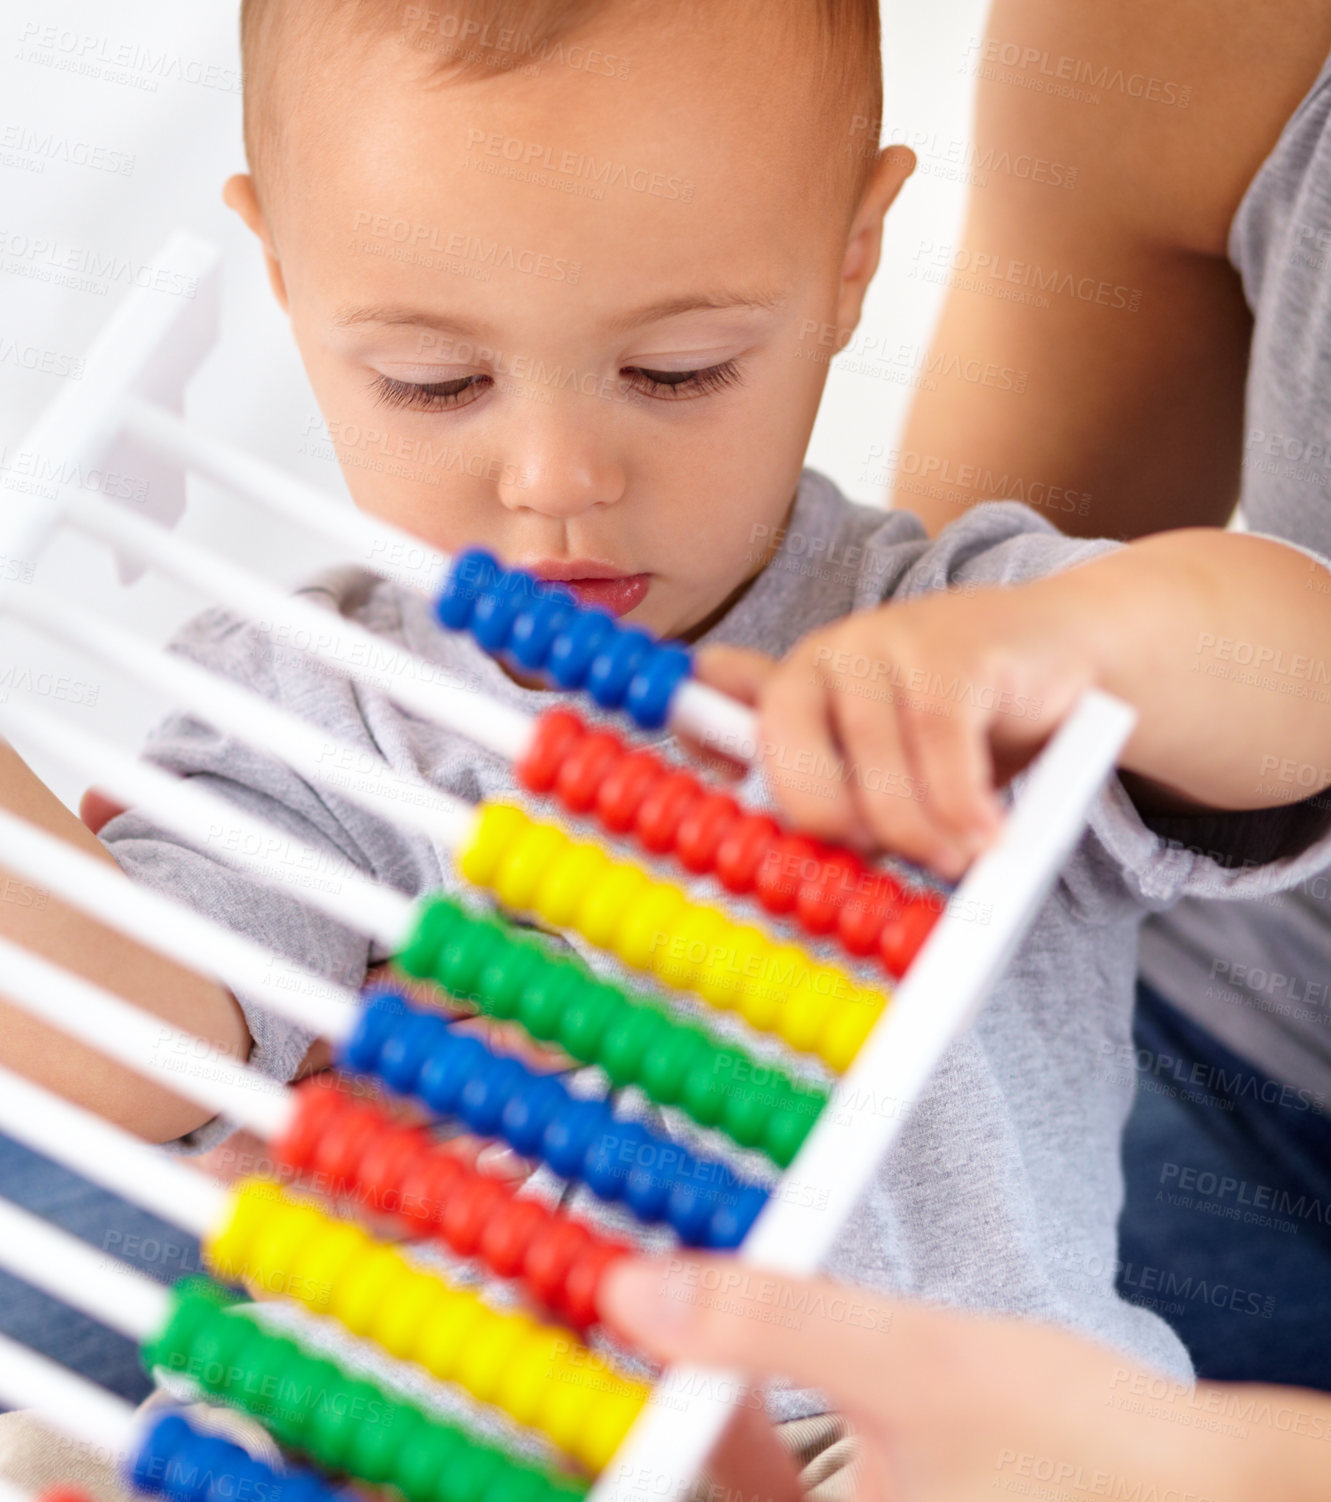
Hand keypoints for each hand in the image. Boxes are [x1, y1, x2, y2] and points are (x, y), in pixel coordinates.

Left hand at [600, 1257, 1291, 1501]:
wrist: (1209, 1496)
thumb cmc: (1089, 1450)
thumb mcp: (914, 1367)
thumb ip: (772, 1326)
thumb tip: (634, 1290)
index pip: (657, 1495)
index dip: (582, 1440)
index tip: (520, 1374)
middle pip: (678, 1488)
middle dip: (626, 1417)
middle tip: (569, 1328)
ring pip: (723, 1494)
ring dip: (679, 1418)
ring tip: (634, 1323)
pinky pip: (771, 1495)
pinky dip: (738, 1437)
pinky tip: (731, 1369)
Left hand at [697, 584, 1094, 877]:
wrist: (1060, 648)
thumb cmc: (958, 718)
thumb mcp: (881, 757)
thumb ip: (827, 788)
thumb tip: (774, 853)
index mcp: (789, 688)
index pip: (712, 721)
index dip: (705, 763)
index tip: (740, 828)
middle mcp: (823, 656)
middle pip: (792, 752)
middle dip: (831, 822)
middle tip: (881, 862)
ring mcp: (885, 641)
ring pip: (876, 756)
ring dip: (915, 827)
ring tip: (953, 861)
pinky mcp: (952, 647)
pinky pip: (941, 738)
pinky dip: (960, 801)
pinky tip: (984, 834)